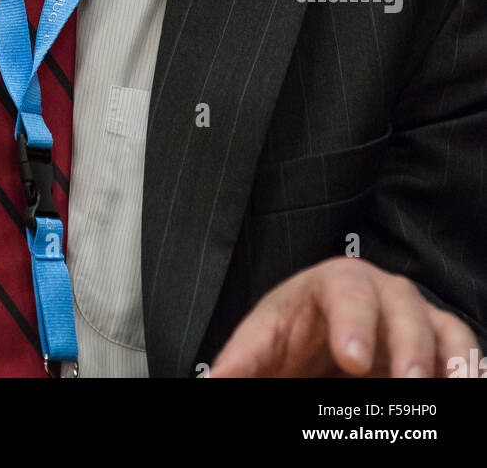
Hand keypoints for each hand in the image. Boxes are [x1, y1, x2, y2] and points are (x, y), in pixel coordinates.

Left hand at [207, 257, 478, 377]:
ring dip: (447, 360)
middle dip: (408, 344)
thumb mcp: (265, 340)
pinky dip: (468, 369)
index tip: (352, 360)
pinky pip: (462, 352)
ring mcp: (416, 317)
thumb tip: (211, 384)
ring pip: (442, 328)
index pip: (346, 291)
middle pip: (401, 305)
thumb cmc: (294, 332)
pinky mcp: (438, 346)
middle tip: (409, 383)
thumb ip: (243, 359)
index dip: (353, 322)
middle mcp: (382, 292)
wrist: (320, 341)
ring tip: (448, 390)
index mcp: (334, 282)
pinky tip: (467, 388)